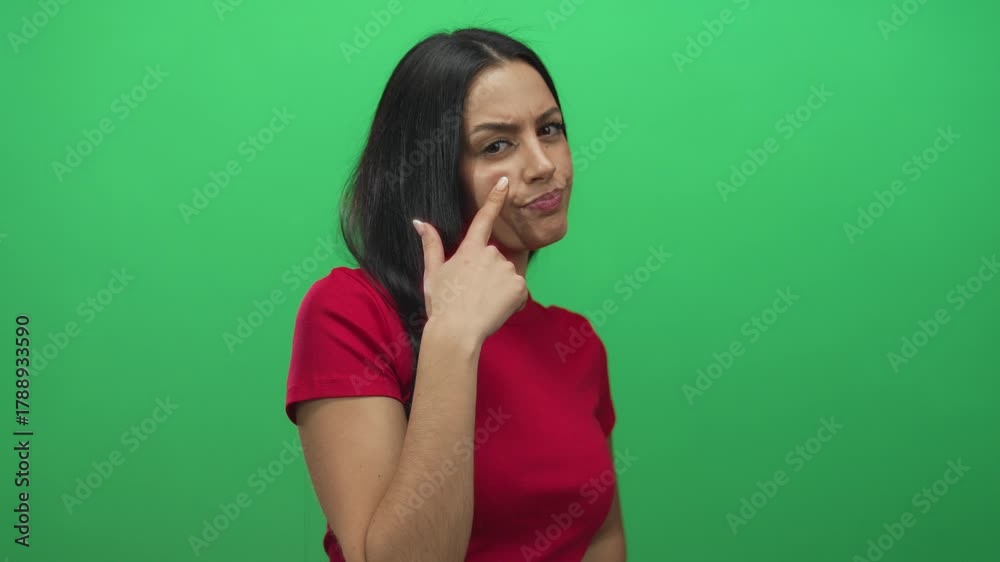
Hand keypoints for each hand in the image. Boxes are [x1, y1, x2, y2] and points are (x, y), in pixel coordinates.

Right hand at [412, 176, 527, 341]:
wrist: (457, 331)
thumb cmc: (442, 304)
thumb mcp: (432, 273)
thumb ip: (431, 245)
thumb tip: (419, 222)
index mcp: (470, 250)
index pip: (483, 219)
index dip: (495, 199)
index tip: (506, 182)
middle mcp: (491, 254)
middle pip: (494, 259)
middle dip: (488, 274)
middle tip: (472, 295)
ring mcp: (506, 269)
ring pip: (507, 275)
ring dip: (499, 288)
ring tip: (482, 304)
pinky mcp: (519, 286)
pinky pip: (519, 291)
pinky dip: (512, 301)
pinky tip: (496, 310)